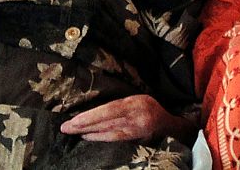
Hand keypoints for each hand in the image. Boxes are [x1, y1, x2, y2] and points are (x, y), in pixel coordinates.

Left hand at [59, 95, 195, 143]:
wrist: (173, 127)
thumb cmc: (151, 110)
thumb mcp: (138, 100)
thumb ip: (121, 105)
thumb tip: (94, 108)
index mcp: (136, 103)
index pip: (109, 109)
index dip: (91, 116)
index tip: (74, 119)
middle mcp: (137, 116)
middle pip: (106, 121)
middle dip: (85, 124)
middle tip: (66, 127)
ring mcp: (139, 130)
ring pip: (109, 132)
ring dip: (90, 133)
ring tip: (74, 132)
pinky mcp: (139, 140)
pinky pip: (117, 140)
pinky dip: (101, 139)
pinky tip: (89, 137)